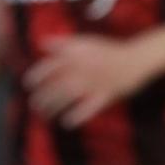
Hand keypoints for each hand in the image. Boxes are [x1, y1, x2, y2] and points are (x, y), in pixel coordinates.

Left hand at [26, 34, 145, 128]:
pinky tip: (67, 123)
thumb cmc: (109, 50)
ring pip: (68, 97)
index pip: (51, 66)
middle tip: (35, 105)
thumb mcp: (85, 42)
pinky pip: (89, 108)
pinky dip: (77, 116)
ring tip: (45, 115)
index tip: (28, 84)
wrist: (136, 58)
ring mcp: (94, 83)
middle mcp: (82, 70)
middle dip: (42, 97)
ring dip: (54, 107)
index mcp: (77, 57)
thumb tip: (41, 43)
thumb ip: (63, 43)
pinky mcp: (105, 95)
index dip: (37, 75)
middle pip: (56, 85)